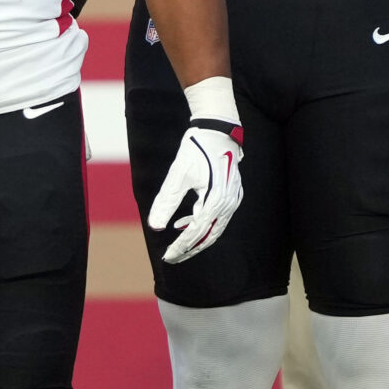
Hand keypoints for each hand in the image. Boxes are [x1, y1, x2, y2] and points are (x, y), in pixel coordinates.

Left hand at [148, 118, 242, 263]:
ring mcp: (233, 199)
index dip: (181, 247)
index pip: (196, 232)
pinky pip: (219, 218)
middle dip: (189, 249)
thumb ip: (166, 202)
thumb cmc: (196, 149)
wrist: (218, 130)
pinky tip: (184, 223)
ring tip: (177, 244)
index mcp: (214, 200)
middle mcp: (227, 203)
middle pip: (208, 236)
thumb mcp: (177, 174)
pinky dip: (203, 225)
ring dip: (196, 239)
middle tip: (172, 258)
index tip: (167, 256)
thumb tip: (155, 226)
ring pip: (215, 229)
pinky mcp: (233, 194)